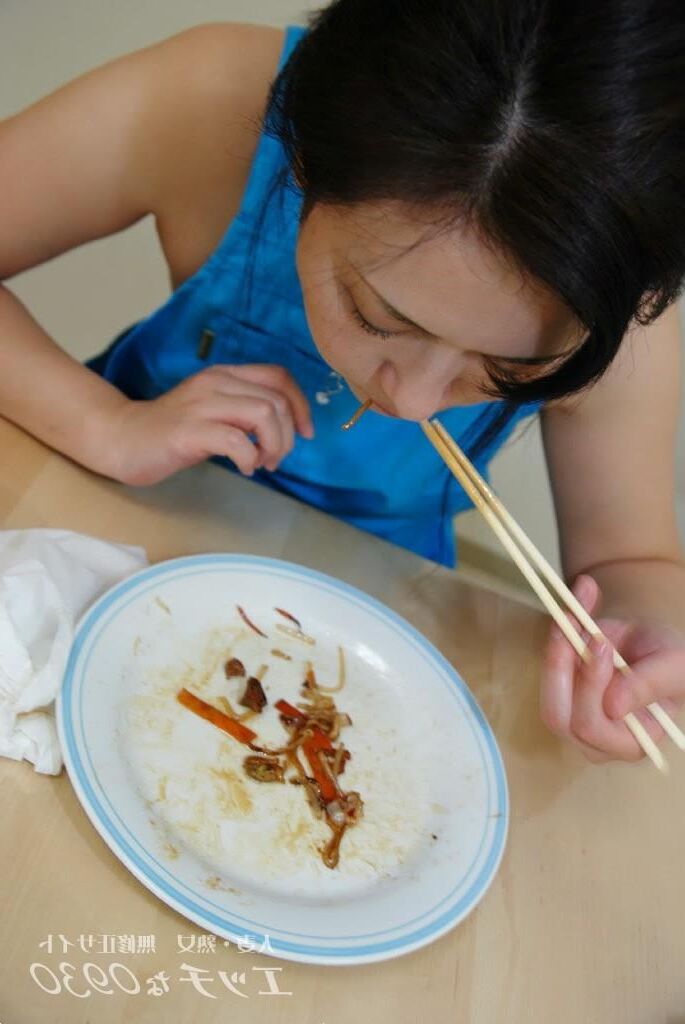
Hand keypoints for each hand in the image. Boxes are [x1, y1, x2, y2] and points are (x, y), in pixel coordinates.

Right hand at [102, 363, 313, 485]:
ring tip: (261, 463)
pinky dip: (250, 458)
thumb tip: (285, 428)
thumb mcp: (214, 412)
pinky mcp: (189, 431)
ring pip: (264, 415)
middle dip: (288, 436)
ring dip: (274, 445)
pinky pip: (237, 440)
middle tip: (274, 459)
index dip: (300, 405)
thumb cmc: (172, 432)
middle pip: (276, 401)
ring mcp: (201, 405)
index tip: (305, 432)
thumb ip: (244, 412)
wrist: (122, 438)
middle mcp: (215, 383)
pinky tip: (244, 468)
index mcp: (224, 375)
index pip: (279, 377)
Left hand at [539, 574, 684, 761]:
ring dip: (556, 649)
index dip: (590, 687)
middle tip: (577, 625)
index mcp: (630, 742)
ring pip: (547, 692)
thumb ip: (647, 686)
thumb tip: (614, 707)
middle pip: (559, 716)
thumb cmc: (669, 665)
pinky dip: (556, 637)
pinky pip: (547, 669)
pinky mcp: (559, 691)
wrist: (653, 648)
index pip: (593, 727)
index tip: (602, 643)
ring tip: (575, 615)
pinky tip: (572, 613)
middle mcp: (596, 740)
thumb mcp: (671, 668)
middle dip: (563, 667)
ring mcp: (572, 717)